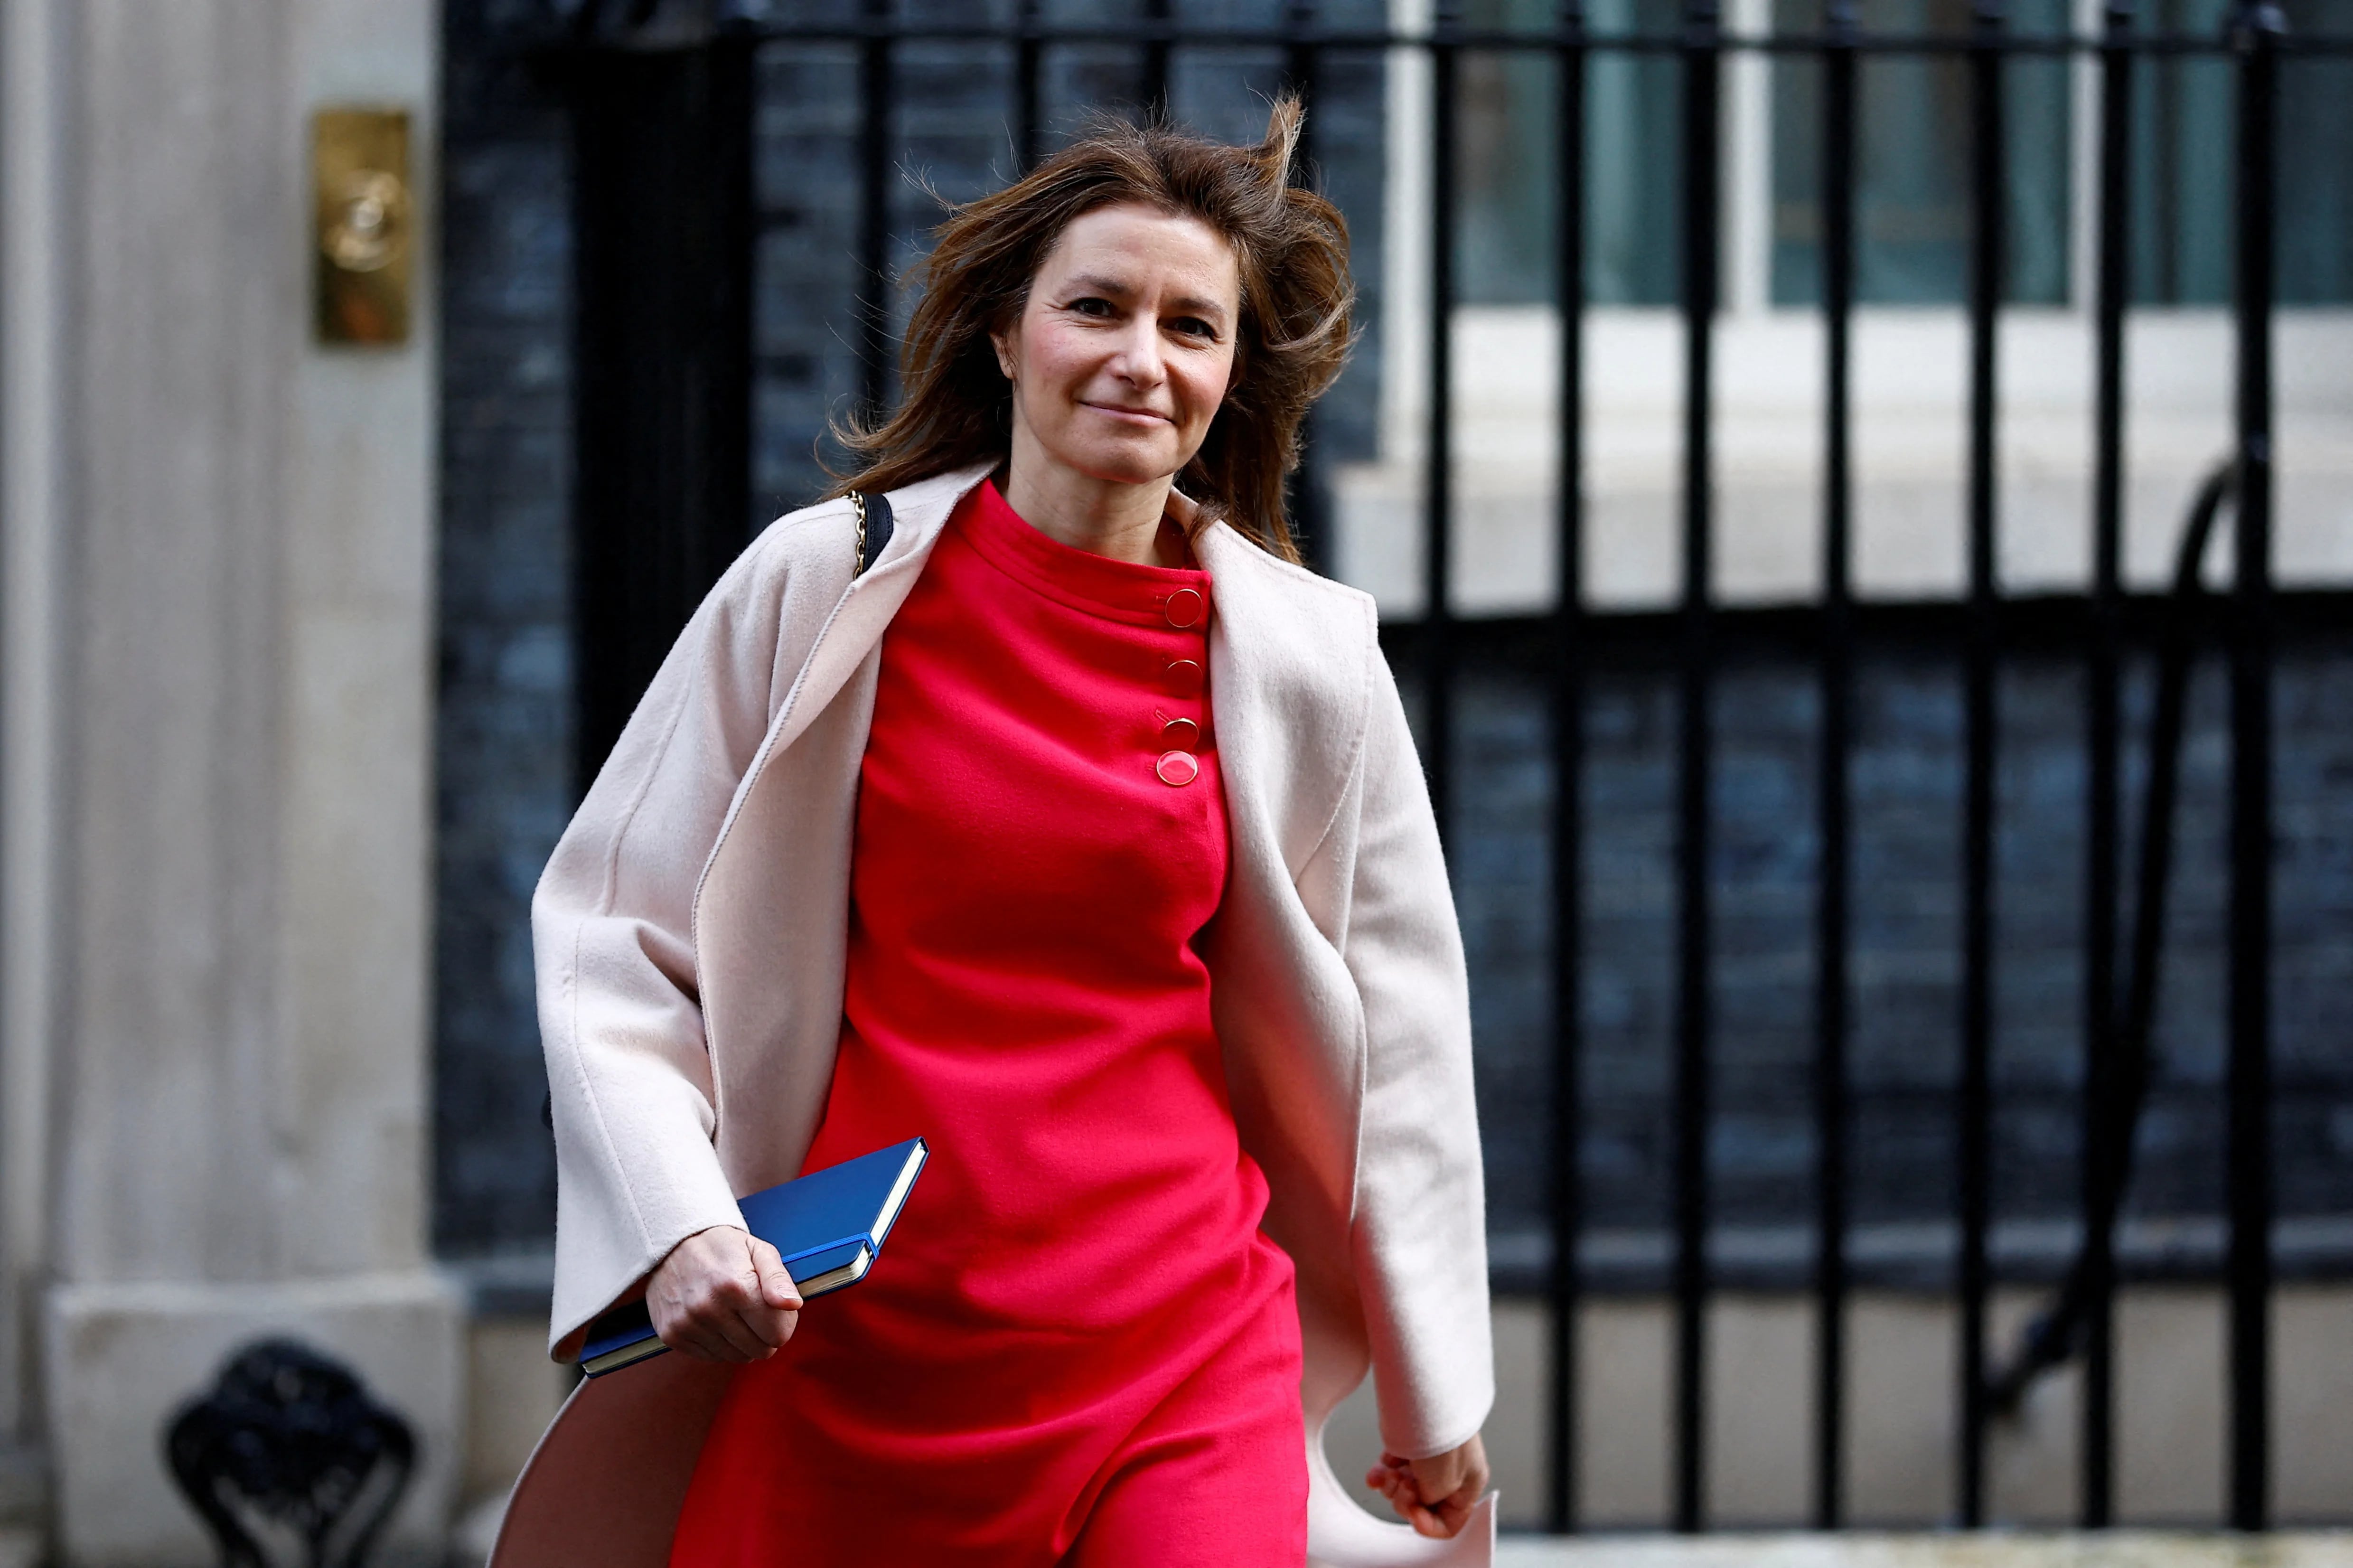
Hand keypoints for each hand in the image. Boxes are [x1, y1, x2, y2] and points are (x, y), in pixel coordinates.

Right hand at [645, 1225, 801, 1361]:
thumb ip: (779, 1279)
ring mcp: (688, 1323)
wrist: (673, 1243)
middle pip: (760, 1350)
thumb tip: (793, 1304)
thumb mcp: (759, 1251)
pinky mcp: (672, 1334)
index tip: (774, 1309)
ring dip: (741, 1341)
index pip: (778, 1334)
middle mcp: (709, 1308)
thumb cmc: (722, 1248)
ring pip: (737, 1357)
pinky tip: (715, 1321)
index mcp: (736, 1286)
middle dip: (764, 1334)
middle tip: (754, 1311)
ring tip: (733, 1314)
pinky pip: (712, 1357)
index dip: (783, 1323)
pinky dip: (719, 1344)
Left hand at [1365, 1433, 1488, 1538]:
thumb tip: (1417, 1500)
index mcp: (1467, 1485)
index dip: (1429, 1525)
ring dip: (1392, 1486)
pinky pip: (1392, 1469)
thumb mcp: (1443, 1486)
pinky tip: (1375, 1474)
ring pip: (1403, 1488)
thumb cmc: (1441, 1440)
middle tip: (1404, 1484)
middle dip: (1406, 1500)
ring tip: (1391, 1473)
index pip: (1450, 1523)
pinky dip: (1382, 1474)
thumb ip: (1430, 1503)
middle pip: (1422, 1506)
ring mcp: (1427, 1459)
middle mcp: (1448, 1474)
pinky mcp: (1409, 1445)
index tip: (1415, 1513)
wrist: (1425, 1398)